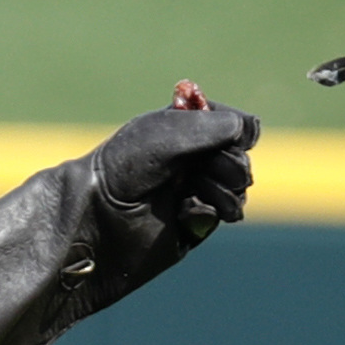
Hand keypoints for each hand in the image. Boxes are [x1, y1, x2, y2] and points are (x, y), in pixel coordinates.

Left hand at [94, 100, 259, 241]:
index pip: (232, 121)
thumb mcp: (164, 134)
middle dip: (229, 162)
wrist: (97, 222)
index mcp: (183, 127)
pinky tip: (186, 213)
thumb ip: (210, 125)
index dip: (235, 129)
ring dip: (224, 188)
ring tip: (195, 192)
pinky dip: (211, 210)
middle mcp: (192, 157)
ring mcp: (195, 189)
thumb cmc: (123, 169)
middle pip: (242, 154)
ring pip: (240, 185)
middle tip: (203, 171)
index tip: (228, 135)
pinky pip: (226, 213)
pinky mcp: (196, 223)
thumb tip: (247, 129)